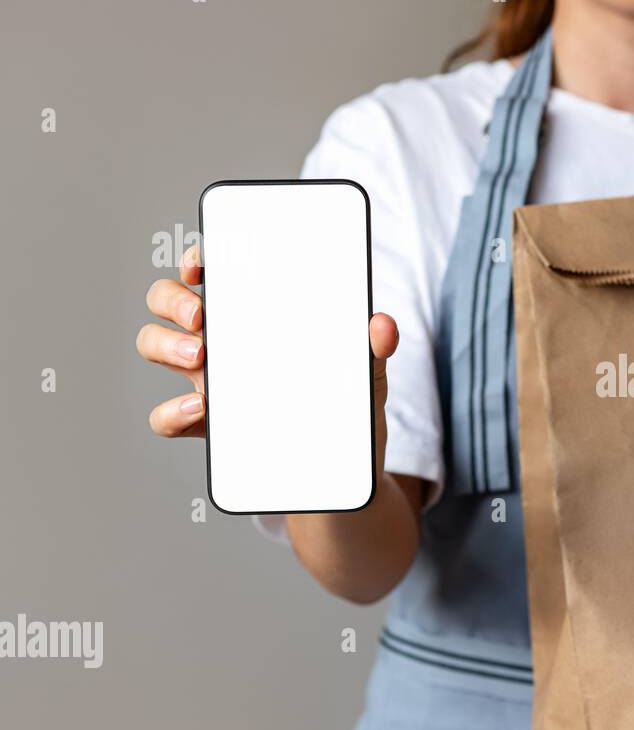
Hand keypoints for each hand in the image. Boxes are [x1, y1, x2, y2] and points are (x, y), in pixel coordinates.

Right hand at [137, 243, 398, 480]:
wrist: (339, 472)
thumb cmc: (346, 407)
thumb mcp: (368, 373)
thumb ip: (375, 346)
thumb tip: (382, 323)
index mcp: (257, 315)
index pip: (214, 272)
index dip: (198, 258)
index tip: (203, 265)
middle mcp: (224, 340)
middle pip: (169, 300)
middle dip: (172, 298)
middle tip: (201, 317)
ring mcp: (210, 380)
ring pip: (155, 345)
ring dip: (165, 344)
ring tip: (198, 358)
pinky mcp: (206, 425)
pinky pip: (166, 416)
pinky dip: (172, 411)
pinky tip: (201, 409)